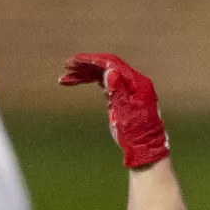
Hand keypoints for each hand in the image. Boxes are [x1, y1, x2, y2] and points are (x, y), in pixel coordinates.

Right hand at [60, 53, 168, 168]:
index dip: (92, 60)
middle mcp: (132, 82)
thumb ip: (117, 91)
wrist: (144, 148)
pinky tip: (78, 82)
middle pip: (106, 68)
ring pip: (103, 75)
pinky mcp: (122, 97)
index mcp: (137, 83)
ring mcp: (127, 89)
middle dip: (85, 67)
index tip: (75, 60)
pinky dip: (91, 82)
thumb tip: (109, 71)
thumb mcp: (125, 113)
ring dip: (84, 75)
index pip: (112, 64)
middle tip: (66, 67)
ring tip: (65, 79)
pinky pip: (105, 84)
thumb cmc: (136, 133)